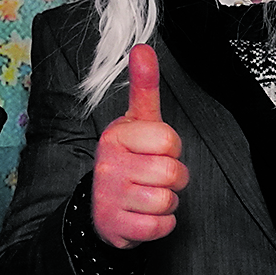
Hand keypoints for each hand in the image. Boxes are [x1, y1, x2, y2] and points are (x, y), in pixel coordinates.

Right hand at [90, 45, 188, 248]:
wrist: (102, 206)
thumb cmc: (129, 158)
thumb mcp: (137, 122)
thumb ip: (144, 86)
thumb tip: (142, 48)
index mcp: (116, 135)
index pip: (169, 140)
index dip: (171, 148)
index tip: (156, 150)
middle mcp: (109, 164)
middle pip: (172, 172)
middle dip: (174, 178)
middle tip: (155, 176)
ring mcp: (109, 196)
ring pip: (167, 200)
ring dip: (167, 202)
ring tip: (148, 194)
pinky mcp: (115, 225)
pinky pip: (159, 226)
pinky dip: (160, 224)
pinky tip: (144, 214)